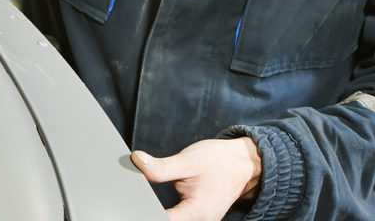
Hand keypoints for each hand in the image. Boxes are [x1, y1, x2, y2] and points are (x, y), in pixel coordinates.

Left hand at [133, 137, 262, 220]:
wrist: (242, 164)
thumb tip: (136, 162)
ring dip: (158, 213)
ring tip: (145, 204)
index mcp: (197, 212)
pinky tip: (156, 207)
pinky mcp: (199, 220)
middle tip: (135, 201)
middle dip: (149, 212)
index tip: (131, 205)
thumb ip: (161, 167)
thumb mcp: (188, 160)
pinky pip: (179, 220)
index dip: (145, 213)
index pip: (162, 220)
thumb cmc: (219, 161)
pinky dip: (168, 215)